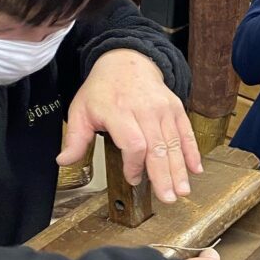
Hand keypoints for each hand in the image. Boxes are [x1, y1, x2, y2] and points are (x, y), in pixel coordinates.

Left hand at [59, 49, 201, 203]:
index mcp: (119, 111)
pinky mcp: (176, 109)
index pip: (134, 143)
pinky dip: (192, 152)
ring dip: (179, 170)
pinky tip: (195, 169)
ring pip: (174, 144)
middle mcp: (145, 110)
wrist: (127, 61)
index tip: (133, 179)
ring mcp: (163, 109)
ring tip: (183, 191)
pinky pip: (186, 133)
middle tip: (169, 198)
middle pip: (158, 147)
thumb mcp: (81, 110)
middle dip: (164, 176)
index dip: (135, 165)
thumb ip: (75, 138)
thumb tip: (64, 161)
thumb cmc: (103, 89)